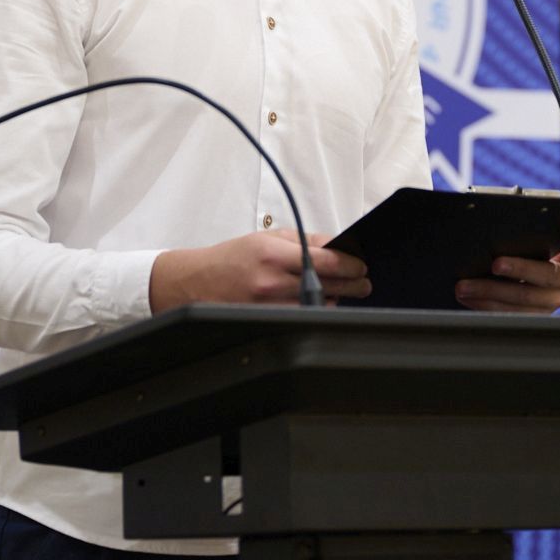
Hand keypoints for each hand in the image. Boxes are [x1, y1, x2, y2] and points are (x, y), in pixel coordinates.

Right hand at [150, 229, 369, 311]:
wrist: (195, 282)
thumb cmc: (230, 258)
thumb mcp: (267, 238)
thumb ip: (304, 239)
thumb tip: (337, 243)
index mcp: (272, 254)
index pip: (325, 260)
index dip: (350, 264)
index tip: (361, 265)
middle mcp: (271, 282)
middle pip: (327, 284)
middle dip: (352, 283)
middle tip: (363, 281)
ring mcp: (268, 306)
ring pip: (318, 304)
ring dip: (335, 297)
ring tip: (343, 290)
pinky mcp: (265, 321)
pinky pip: (302, 317)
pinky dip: (315, 309)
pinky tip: (320, 302)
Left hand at [455, 237, 559, 313]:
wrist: (523, 272)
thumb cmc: (525, 246)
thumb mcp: (527, 236)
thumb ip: (523, 229)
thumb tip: (495, 218)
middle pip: (546, 276)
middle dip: (519, 269)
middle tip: (496, 264)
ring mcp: (551, 300)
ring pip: (524, 300)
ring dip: (491, 292)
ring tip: (465, 286)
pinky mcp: (534, 316)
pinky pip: (511, 314)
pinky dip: (485, 305)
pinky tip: (468, 297)